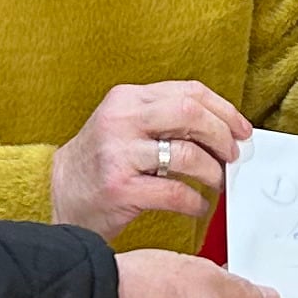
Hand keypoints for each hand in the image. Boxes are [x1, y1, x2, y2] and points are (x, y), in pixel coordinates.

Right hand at [51, 81, 250, 240]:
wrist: (56, 194)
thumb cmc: (99, 163)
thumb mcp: (124, 126)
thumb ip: (164, 119)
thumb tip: (222, 128)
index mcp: (126, 99)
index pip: (188, 91)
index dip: (223, 110)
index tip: (241, 130)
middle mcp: (121, 121)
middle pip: (191, 113)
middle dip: (221, 135)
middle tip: (231, 156)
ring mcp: (119, 154)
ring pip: (188, 155)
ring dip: (213, 172)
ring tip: (216, 183)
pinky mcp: (120, 188)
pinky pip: (176, 193)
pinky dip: (196, 202)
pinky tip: (198, 205)